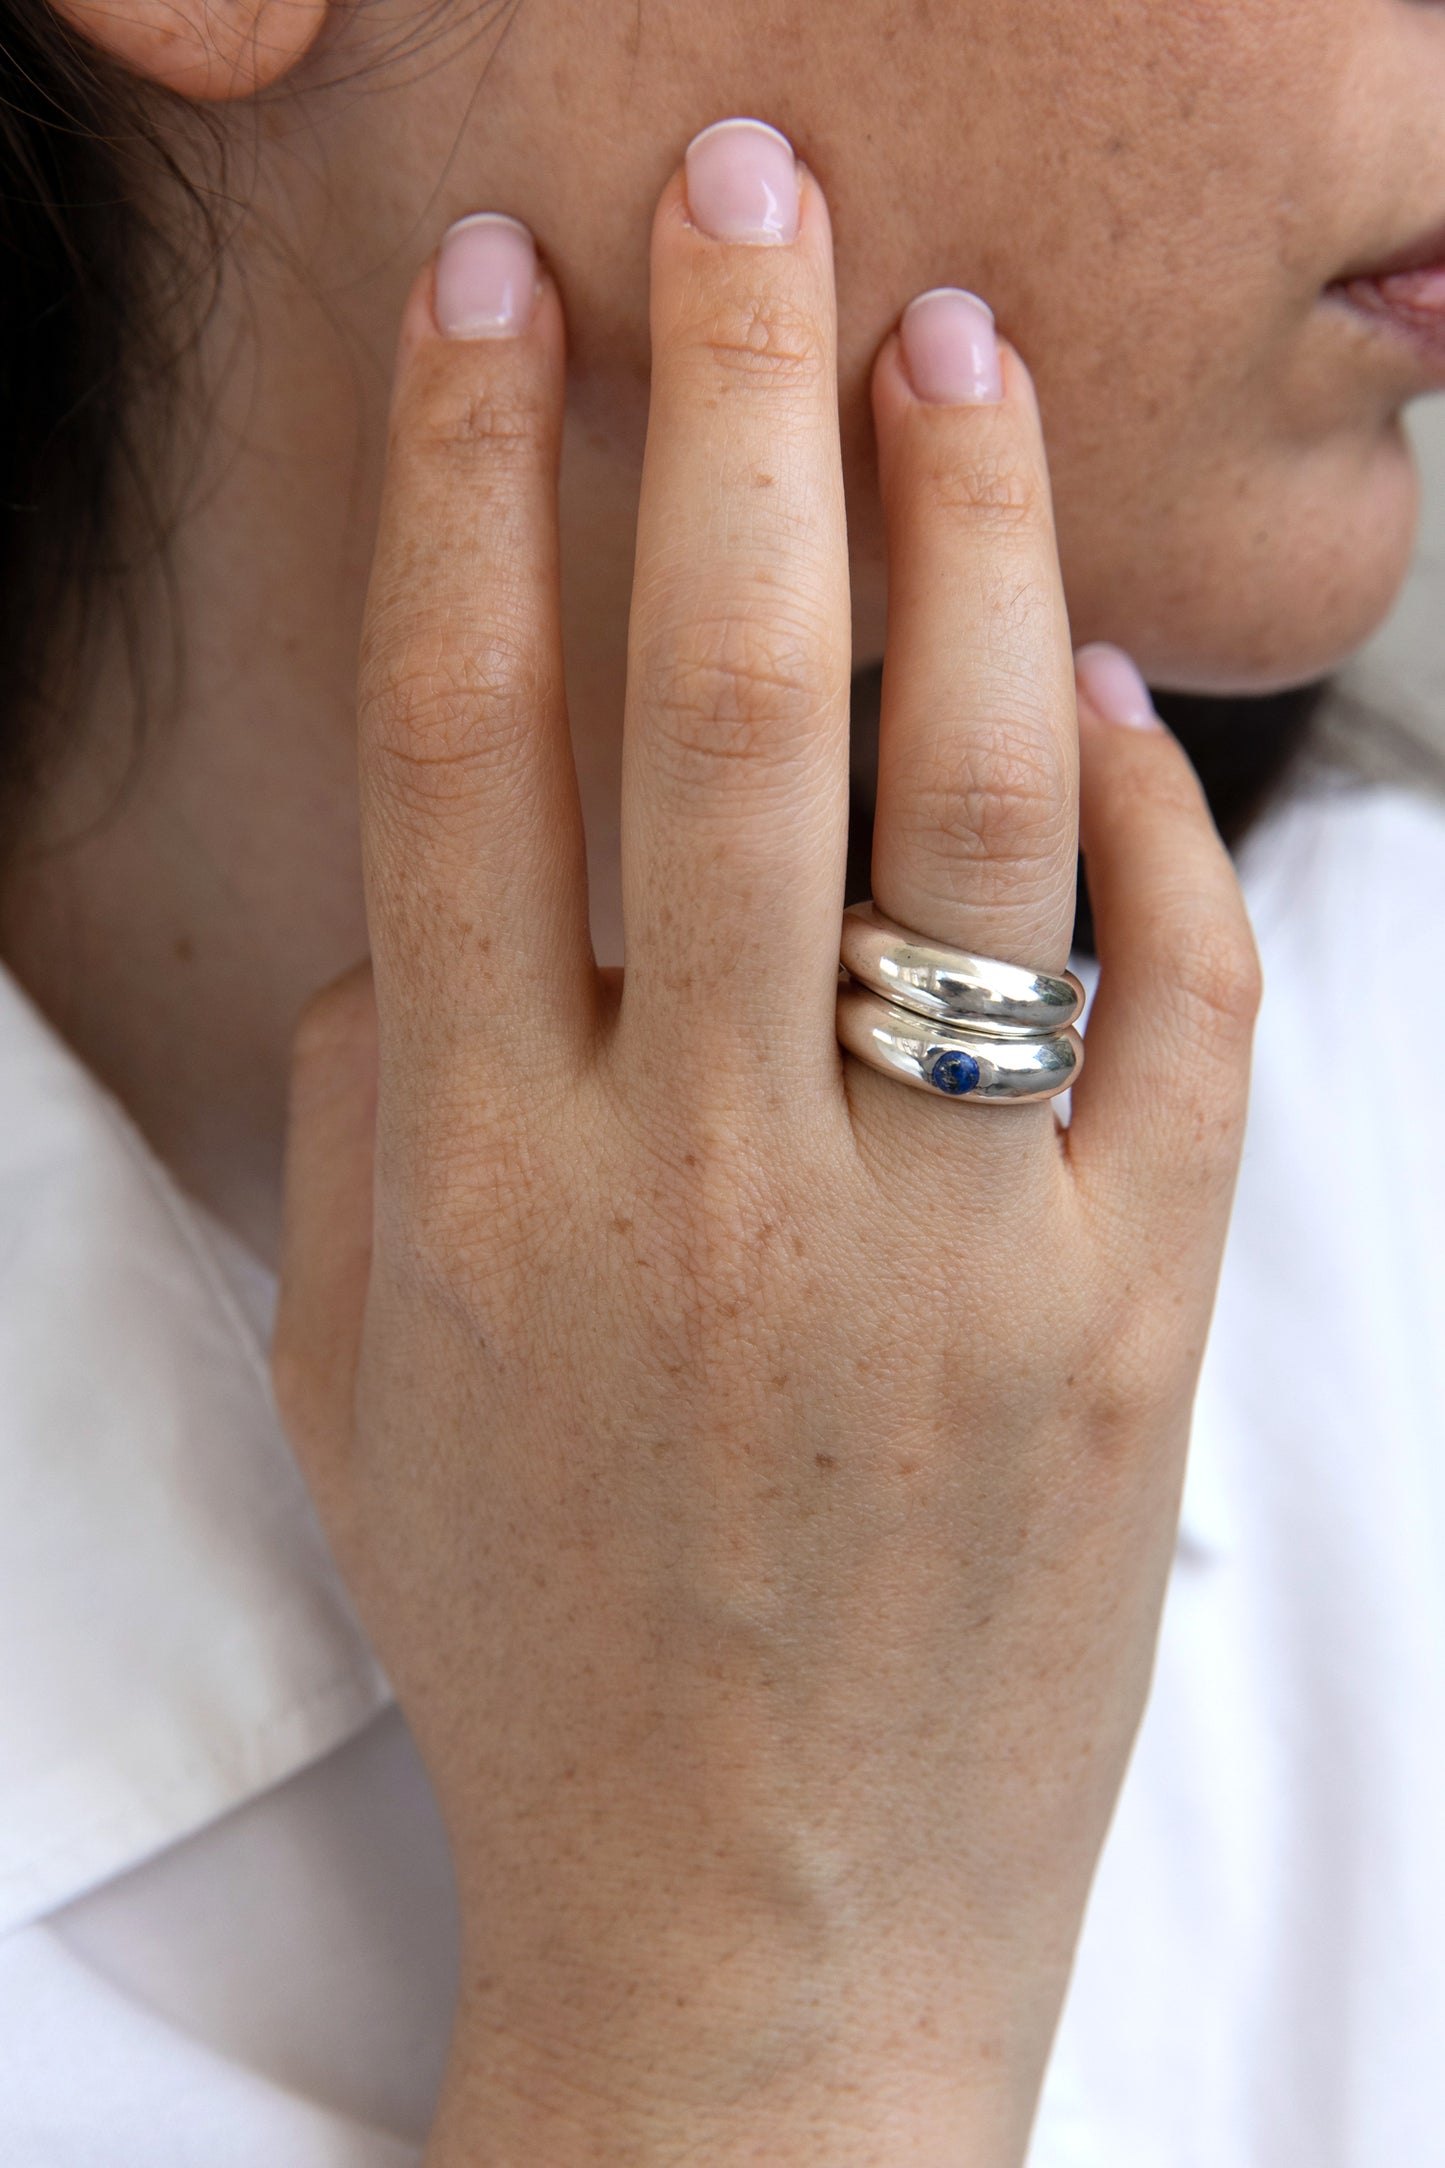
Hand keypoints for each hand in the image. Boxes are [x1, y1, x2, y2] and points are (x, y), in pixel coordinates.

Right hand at [273, 125, 1260, 2165]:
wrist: (759, 1925)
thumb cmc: (542, 1649)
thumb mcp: (365, 1392)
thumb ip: (370, 1121)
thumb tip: (427, 904)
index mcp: (486, 1184)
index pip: (459, 739)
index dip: (468, 476)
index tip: (494, 297)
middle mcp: (703, 1180)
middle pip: (714, 698)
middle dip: (724, 400)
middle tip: (751, 194)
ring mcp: (940, 1247)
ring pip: (975, 801)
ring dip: (964, 538)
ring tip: (955, 352)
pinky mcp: (1128, 1321)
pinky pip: (1174, 1000)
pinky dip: (1163, 818)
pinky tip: (1118, 694)